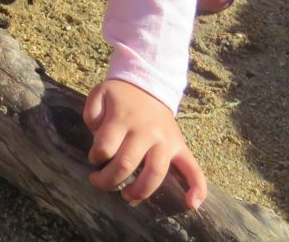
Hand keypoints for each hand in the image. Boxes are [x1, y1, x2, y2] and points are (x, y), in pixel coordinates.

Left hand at [84, 78, 206, 208]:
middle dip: (109, 180)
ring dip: (139, 191)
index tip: (94, 159)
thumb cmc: (120, 95)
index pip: (106, 147)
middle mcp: (147, 132)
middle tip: (99, 182)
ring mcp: (166, 141)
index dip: (95, 157)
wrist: (148, 84)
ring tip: (126, 196)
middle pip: (127, 164)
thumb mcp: (99, 95)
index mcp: (123, 119)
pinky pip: (193, 169)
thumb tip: (95, 133)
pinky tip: (192, 204)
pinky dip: (197, 188)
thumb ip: (91, 113)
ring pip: (155, 173)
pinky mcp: (180, 146)